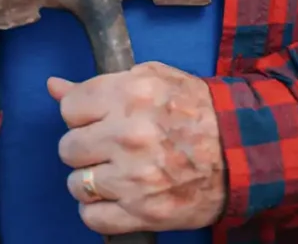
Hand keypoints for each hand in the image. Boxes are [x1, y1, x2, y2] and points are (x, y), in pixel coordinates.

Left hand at [50, 63, 227, 234]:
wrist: (242, 152)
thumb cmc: (199, 112)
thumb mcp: (155, 80)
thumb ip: (102, 83)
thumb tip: (54, 87)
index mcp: (130, 96)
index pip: (69, 109)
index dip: (83, 116)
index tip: (99, 120)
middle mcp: (128, 135)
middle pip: (68, 148)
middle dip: (85, 148)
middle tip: (109, 149)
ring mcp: (134, 178)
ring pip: (76, 185)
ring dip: (92, 181)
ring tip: (116, 174)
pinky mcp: (142, 212)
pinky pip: (91, 218)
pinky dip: (100, 211)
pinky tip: (118, 198)